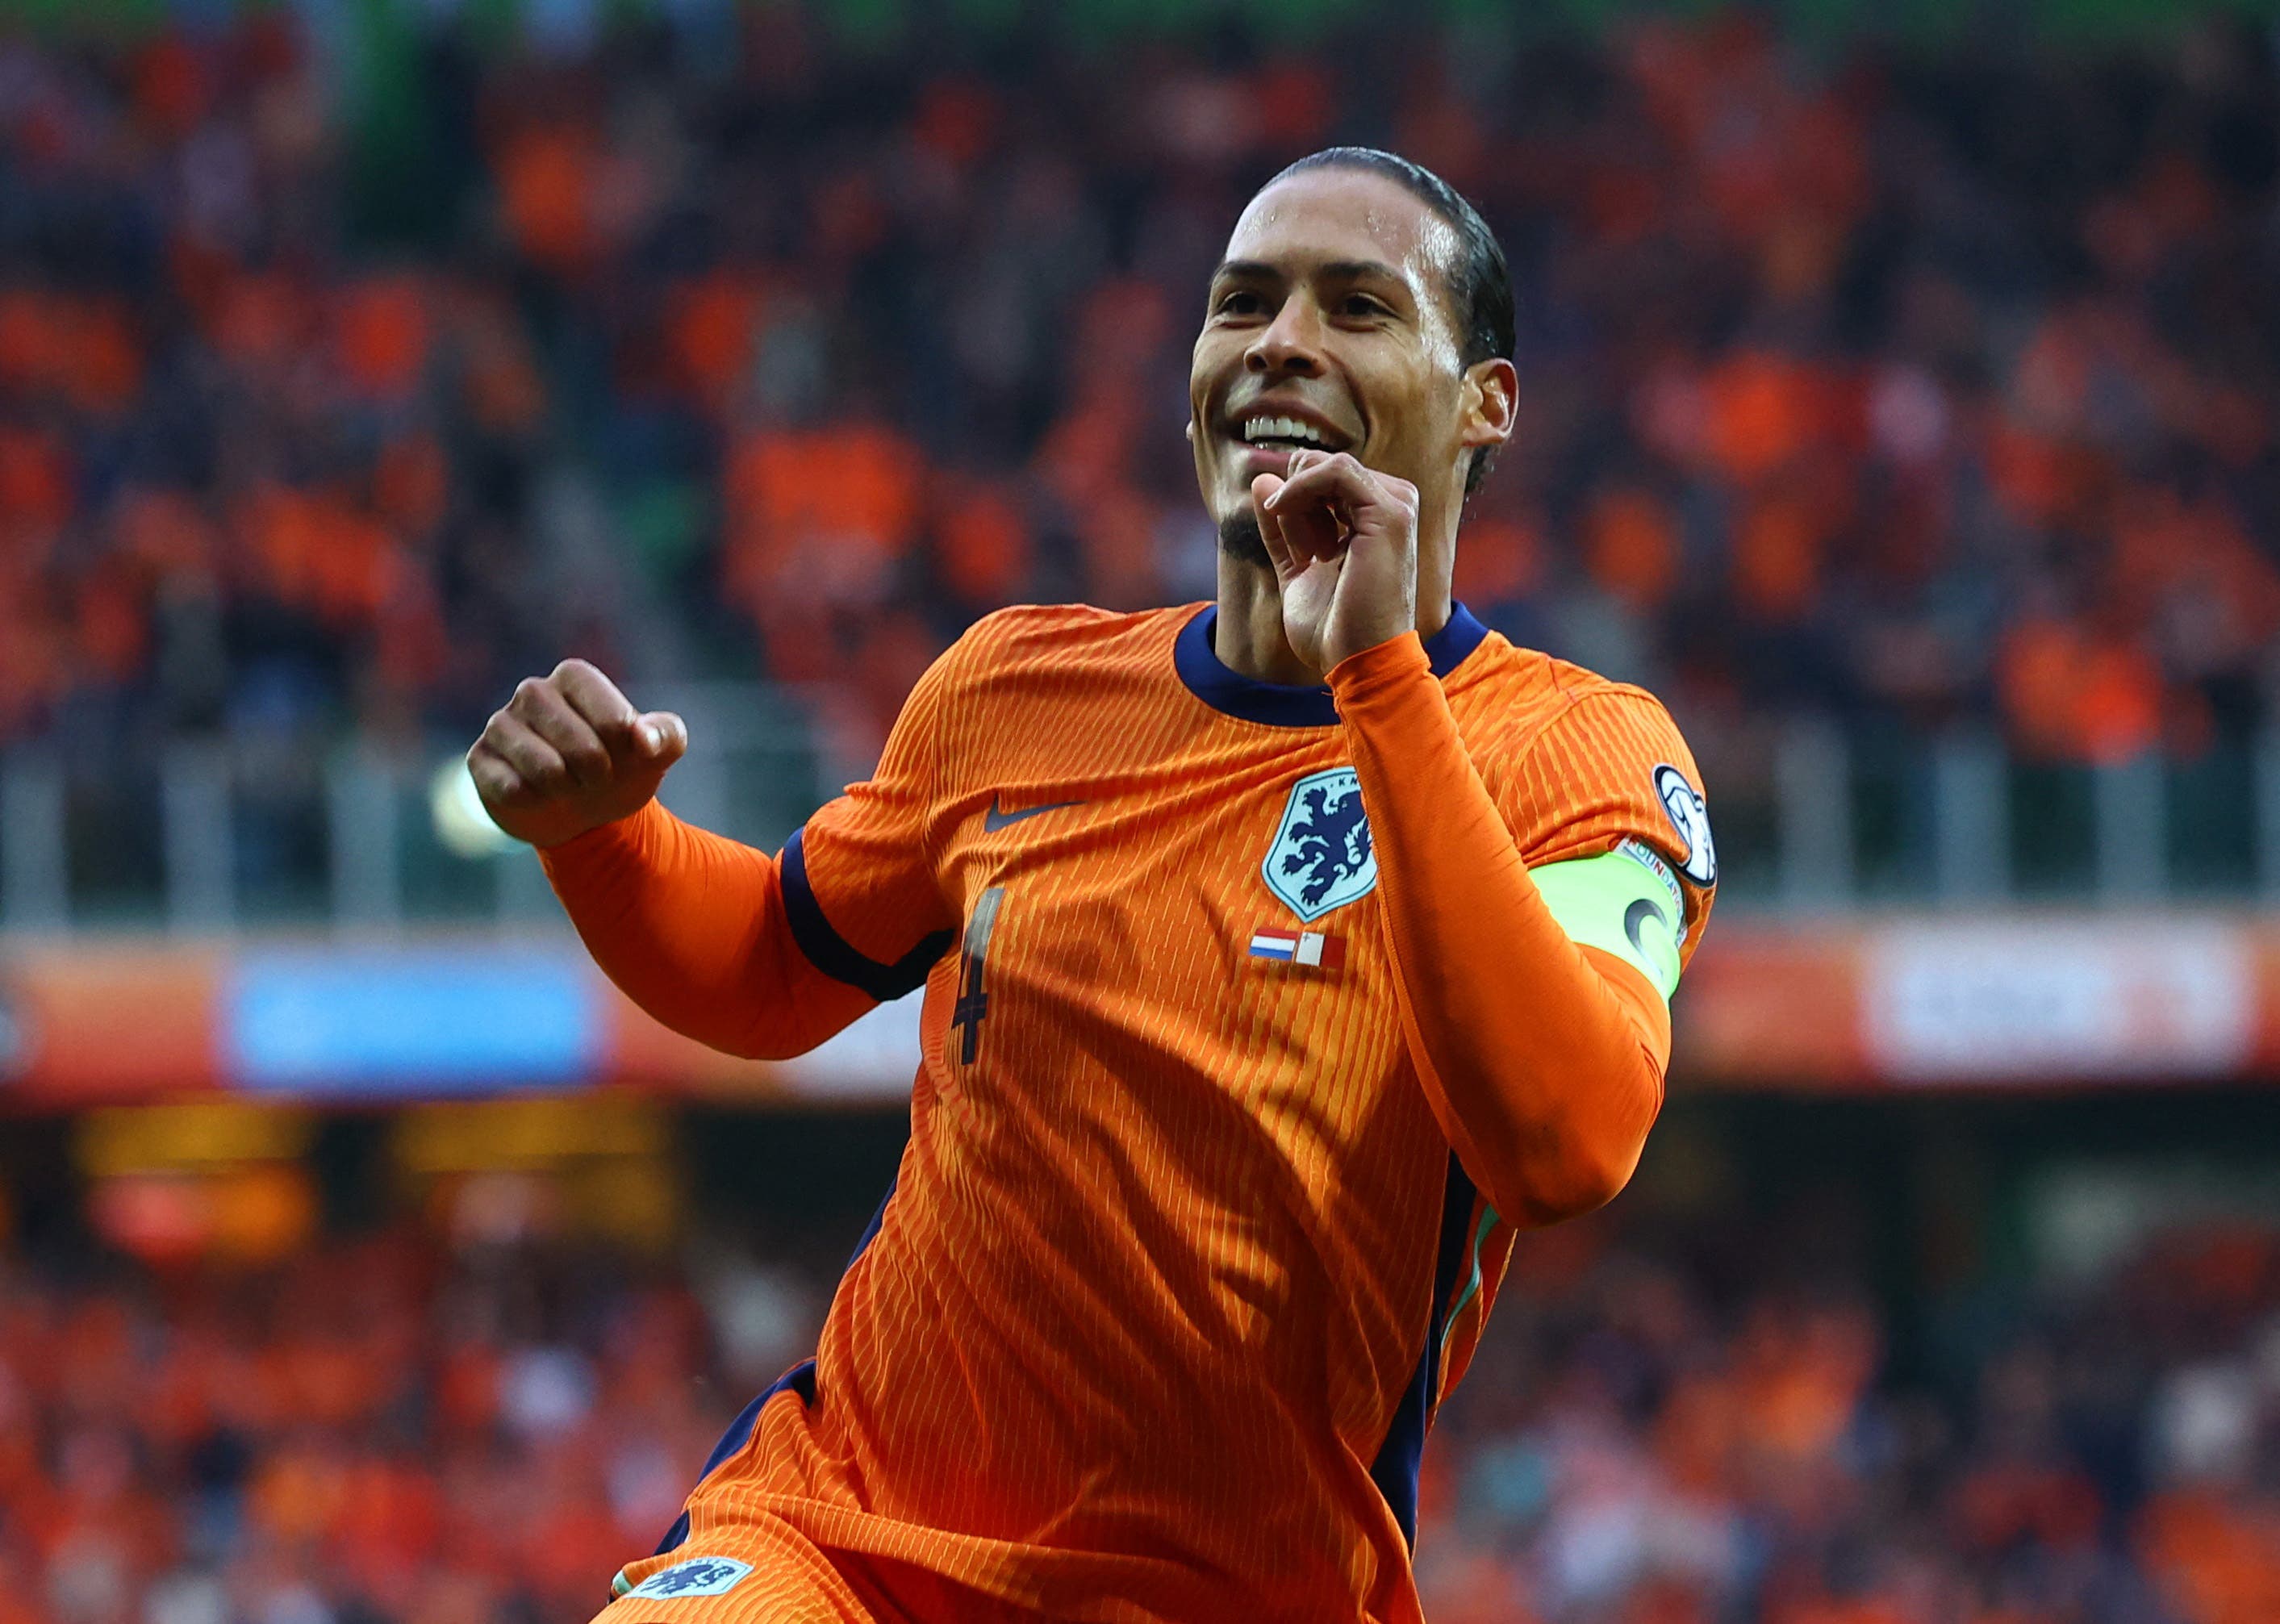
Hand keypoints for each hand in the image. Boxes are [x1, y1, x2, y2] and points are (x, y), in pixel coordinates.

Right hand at [467, 659, 687, 847]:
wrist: (584, 811)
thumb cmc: (621, 768)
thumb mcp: (656, 752)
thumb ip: (666, 736)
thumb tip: (643, 739)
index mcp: (574, 677)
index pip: (607, 712)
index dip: (624, 743)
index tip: (627, 752)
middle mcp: (532, 692)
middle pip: (579, 742)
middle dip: (599, 773)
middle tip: (597, 778)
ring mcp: (501, 725)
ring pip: (544, 767)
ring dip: (567, 789)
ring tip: (567, 785)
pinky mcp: (480, 759)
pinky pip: (510, 787)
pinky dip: (535, 801)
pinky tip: (537, 794)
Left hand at [1250, 450, 1420, 674]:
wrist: (1358, 661)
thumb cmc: (1333, 628)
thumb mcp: (1296, 569)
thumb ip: (1282, 529)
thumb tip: (1261, 479)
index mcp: (1373, 522)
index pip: (1323, 480)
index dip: (1293, 497)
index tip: (1288, 538)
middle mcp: (1389, 509)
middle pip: (1323, 467)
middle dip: (1294, 495)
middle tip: (1292, 538)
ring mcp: (1395, 507)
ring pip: (1329, 464)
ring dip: (1295, 494)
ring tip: (1293, 531)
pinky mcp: (1391, 513)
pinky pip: (1337, 470)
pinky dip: (1301, 484)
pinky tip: (1282, 507)